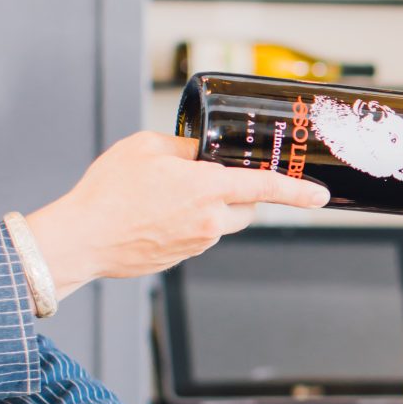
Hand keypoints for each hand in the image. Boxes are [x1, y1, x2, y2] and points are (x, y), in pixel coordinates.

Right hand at [24, 131, 329, 298]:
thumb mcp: (145, 147)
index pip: (265, 187)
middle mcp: (209, 220)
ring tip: (167, 196)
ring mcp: (197, 243)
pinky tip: (156, 214)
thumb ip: (184, 145)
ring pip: (223, 222)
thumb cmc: (108, 193)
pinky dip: (188, 223)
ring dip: (211, 207)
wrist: (81, 239)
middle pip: (247, 206)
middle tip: (207, 176)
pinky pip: (199, 236)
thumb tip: (202, 150)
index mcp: (207, 189)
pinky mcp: (182, 258)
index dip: (298, 191)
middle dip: (239, 191)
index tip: (321, 195)